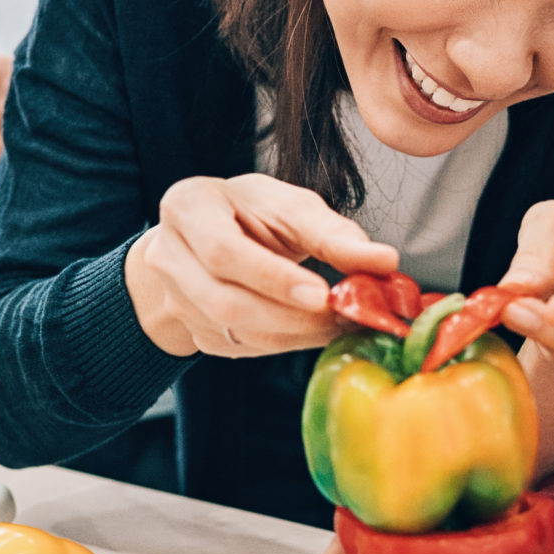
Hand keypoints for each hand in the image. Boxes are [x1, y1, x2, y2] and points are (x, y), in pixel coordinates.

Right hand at [124, 173, 396, 357]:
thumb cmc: (249, 213)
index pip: (224, 252)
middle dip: (291, 316)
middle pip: (226, 301)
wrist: (204, 238)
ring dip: (295, 334)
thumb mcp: (287, 206)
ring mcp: (176, 299)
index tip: (324, 294)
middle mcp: (168, 256)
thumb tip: (384, 262)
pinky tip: (319, 331)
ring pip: (236, 331)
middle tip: (345, 316)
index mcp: (187, 208)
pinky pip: (243, 347)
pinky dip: (288, 343)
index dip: (273, 278)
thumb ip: (333, 233)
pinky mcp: (194, 331)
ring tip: (342, 323)